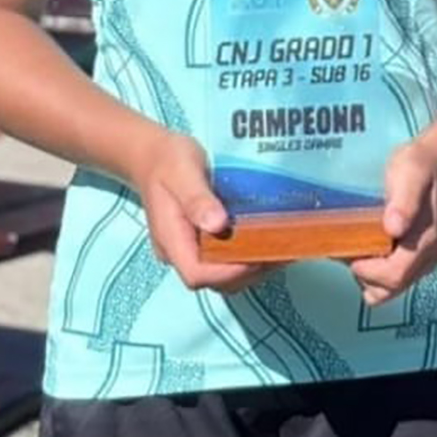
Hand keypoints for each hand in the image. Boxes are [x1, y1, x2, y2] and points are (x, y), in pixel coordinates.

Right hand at [131, 130, 272, 292]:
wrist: (155, 155)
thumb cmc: (168, 161)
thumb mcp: (181, 173)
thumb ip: (197, 199)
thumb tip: (218, 225)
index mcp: (171, 239)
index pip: (196, 274)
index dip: (229, 272)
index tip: (259, 256)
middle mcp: (180, 251)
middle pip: (213, 280)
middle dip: (248, 271)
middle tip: (281, 249)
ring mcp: (191, 247)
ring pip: (222, 273)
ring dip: (252, 266)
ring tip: (282, 246)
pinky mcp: (202, 240)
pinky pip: (225, 257)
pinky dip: (248, 254)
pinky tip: (269, 238)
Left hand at [347, 140, 436, 305]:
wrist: (433, 165)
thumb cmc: (418, 168)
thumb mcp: (409, 176)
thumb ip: (404, 201)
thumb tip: (393, 228)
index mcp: (427, 243)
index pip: (395, 276)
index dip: (368, 271)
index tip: (351, 251)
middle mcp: (428, 258)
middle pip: (391, 288)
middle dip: (365, 275)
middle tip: (353, 248)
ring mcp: (423, 263)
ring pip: (389, 290)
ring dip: (368, 276)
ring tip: (360, 247)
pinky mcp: (416, 262)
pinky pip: (391, 281)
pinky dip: (375, 273)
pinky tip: (369, 249)